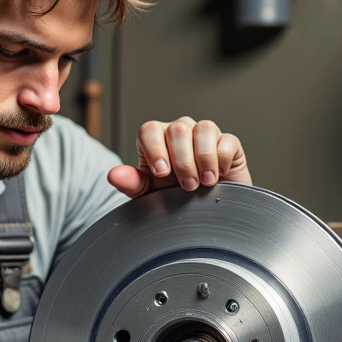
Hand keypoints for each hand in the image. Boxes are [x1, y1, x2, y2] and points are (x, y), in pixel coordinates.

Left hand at [108, 118, 251, 196]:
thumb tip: (114, 175)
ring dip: (203, 159)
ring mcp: (204, 134)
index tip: (161, 173)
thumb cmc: (175, 198)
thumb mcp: (149, 194)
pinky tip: (219, 175)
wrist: (205, 212)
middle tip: (186, 186)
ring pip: (204, 128)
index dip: (155, 150)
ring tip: (204, 182)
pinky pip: (226, 140)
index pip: (150, 130)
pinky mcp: (228, 142)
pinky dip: (222, 159)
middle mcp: (180, 132)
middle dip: (182, 161)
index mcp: (157, 140)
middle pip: (178, 129)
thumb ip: (133, 183)